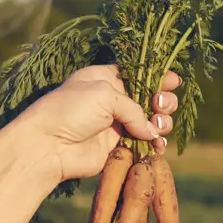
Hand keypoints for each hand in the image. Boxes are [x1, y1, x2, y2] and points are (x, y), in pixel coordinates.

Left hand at [4, 65, 181, 184]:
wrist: (47, 146)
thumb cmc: (70, 110)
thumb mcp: (104, 94)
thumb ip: (134, 108)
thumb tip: (150, 131)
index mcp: (105, 79)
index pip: (138, 74)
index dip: (158, 76)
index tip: (175, 81)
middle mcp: (112, 100)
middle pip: (150, 97)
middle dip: (162, 100)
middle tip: (160, 105)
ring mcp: (116, 125)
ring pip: (151, 122)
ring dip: (161, 123)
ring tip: (157, 127)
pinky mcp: (117, 148)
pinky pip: (144, 145)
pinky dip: (155, 144)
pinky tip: (157, 145)